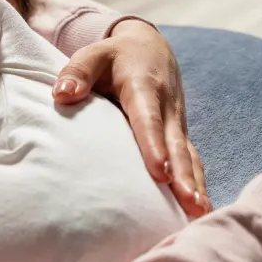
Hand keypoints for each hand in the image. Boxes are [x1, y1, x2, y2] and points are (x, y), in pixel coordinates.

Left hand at [52, 19, 208, 216]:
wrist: (149, 49)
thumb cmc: (114, 56)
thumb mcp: (93, 54)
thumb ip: (78, 72)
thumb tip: (62, 94)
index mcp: (144, 88)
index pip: (149, 120)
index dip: (154, 145)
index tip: (160, 172)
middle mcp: (166, 108)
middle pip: (176, 144)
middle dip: (183, 175)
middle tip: (189, 202)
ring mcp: (176, 123)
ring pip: (188, 155)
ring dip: (194, 183)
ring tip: (199, 212)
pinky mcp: (178, 135)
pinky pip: (190, 160)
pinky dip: (196, 182)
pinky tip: (199, 209)